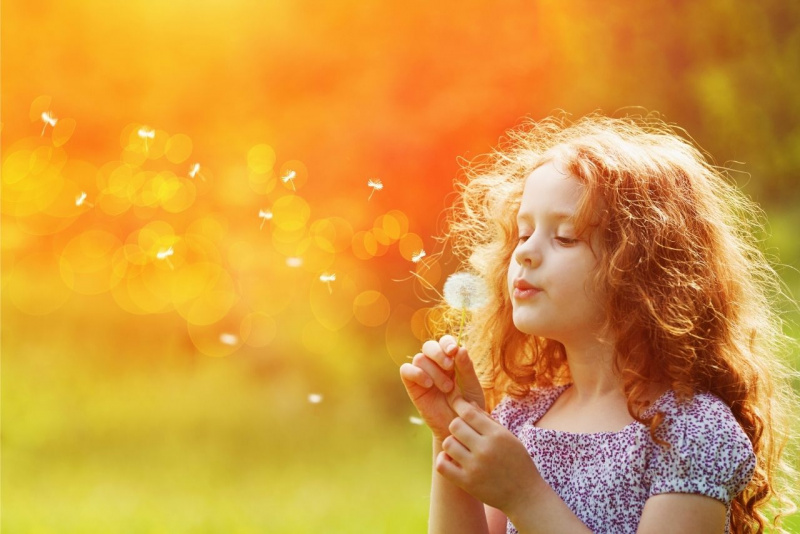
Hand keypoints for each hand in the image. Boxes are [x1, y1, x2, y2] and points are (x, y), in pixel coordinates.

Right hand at [399, 335, 484, 442]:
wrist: (457, 429)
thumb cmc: (468, 408)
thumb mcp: (472, 387)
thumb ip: (466, 368)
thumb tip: (461, 348)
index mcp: (451, 361)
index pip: (444, 342)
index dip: (447, 343)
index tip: (453, 351)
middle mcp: (435, 365)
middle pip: (428, 346)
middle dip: (438, 353)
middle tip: (449, 366)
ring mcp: (422, 375)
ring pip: (420, 359)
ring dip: (434, 371)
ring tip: (447, 388)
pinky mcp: (412, 386)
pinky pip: (406, 370)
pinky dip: (416, 373)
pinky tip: (428, 384)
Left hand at [436, 395, 539, 515]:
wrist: (525, 496)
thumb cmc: (517, 462)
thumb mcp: (508, 437)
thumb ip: (488, 420)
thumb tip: (468, 403)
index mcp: (497, 435)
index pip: (469, 413)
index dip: (459, 404)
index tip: (455, 402)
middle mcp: (485, 449)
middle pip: (455, 425)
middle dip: (457, 426)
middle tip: (463, 432)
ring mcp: (475, 467)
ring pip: (448, 443)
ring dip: (451, 443)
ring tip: (460, 447)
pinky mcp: (467, 483)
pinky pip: (442, 465)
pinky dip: (443, 459)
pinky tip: (451, 459)